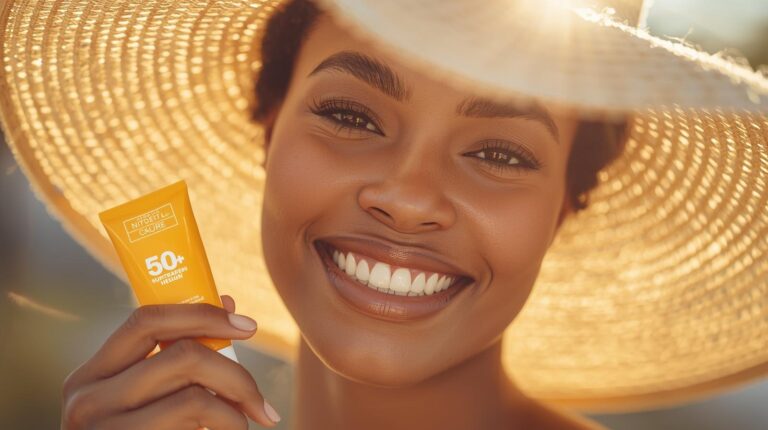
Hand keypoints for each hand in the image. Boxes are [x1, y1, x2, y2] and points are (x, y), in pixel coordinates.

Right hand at [60, 295, 280, 428]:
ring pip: (196, 399)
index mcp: (91, 376)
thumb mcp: (143, 400)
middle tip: (262, 402)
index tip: (248, 324)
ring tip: (244, 429)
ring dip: (236, 414)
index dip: (202, 314)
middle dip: (237, 373)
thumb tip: (228, 303)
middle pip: (183, 356)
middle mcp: (87, 402)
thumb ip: (178, 355)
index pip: (146, 320)